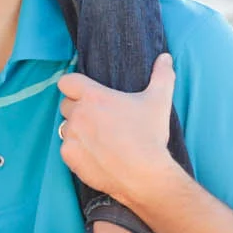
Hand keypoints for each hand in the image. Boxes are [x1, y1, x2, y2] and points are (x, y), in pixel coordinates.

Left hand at [56, 55, 180, 214]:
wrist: (144, 175)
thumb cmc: (150, 136)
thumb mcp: (159, 101)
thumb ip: (162, 76)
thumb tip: (166, 57)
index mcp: (94, 97)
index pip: (67, 81)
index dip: (74, 85)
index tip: (85, 93)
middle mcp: (78, 114)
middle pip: (66, 104)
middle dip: (78, 108)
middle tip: (99, 119)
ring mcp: (71, 136)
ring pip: (66, 127)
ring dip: (77, 129)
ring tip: (98, 138)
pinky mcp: (69, 156)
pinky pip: (67, 148)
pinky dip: (77, 150)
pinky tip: (95, 154)